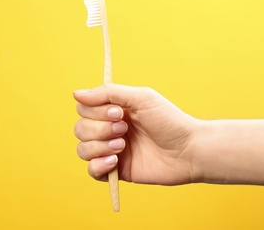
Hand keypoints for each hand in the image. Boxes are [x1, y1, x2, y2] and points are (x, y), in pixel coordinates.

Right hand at [73, 84, 201, 184]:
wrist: (188, 150)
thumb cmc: (169, 121)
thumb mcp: (141, 98)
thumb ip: (108, 93)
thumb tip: (75, 93)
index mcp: (113, 110)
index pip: (84, 108)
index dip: (95, 111)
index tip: (119, 113)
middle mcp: (109, 129)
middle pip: (80, 129)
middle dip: (100, 129)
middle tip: (125, 129)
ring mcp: (112, 150)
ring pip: (83, 149)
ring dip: (100, 146)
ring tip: (124, 146)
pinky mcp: (117, 170)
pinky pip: (92, 170)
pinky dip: (98, 165)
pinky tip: (115, 161)